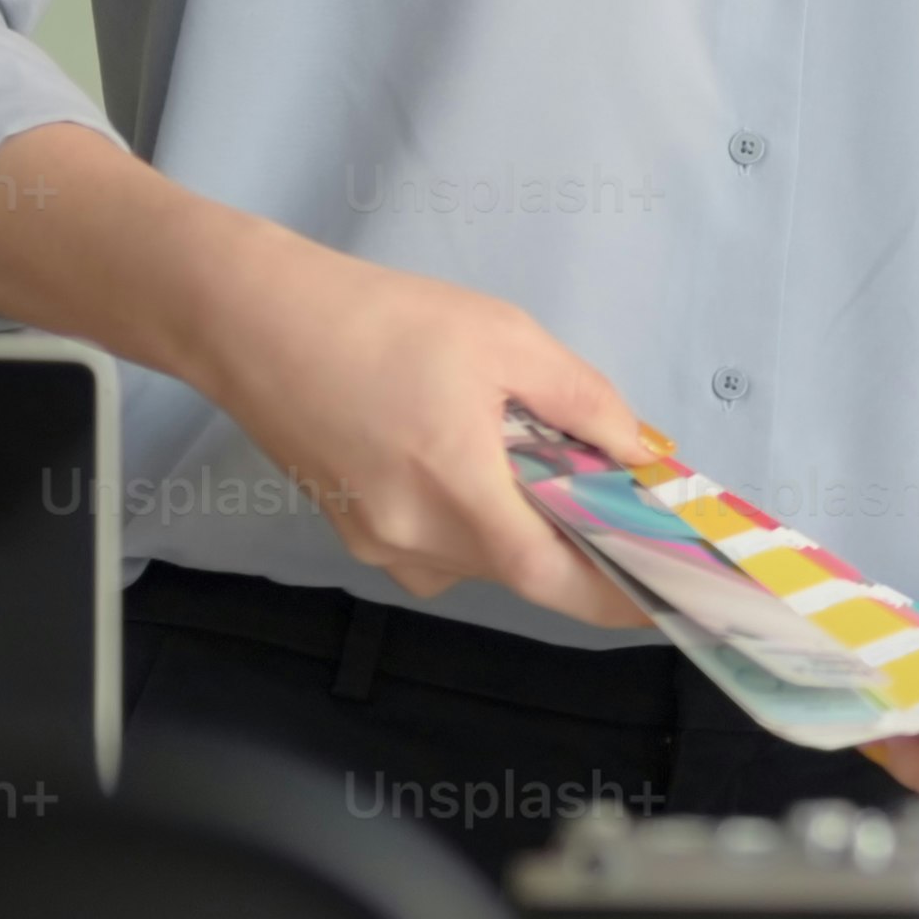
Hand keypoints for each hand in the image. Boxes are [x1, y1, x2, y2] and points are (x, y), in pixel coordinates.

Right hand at [179, 239, 661, 626]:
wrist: (253, 320)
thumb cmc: (381, 320)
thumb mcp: (504, 339)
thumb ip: (583, 402)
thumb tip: (638, 454)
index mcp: (455, 495)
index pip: (551, 578)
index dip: (615, 598)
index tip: (666, 598)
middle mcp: (413, 539)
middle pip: (519, 569)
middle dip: (576, 546)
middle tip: (620, 506)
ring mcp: (376, 542)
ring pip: (477, 559)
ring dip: (520, 527)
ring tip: (549, 469)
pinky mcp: (352, 528)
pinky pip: (435, 545)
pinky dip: (473, 518)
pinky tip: (477, 462)